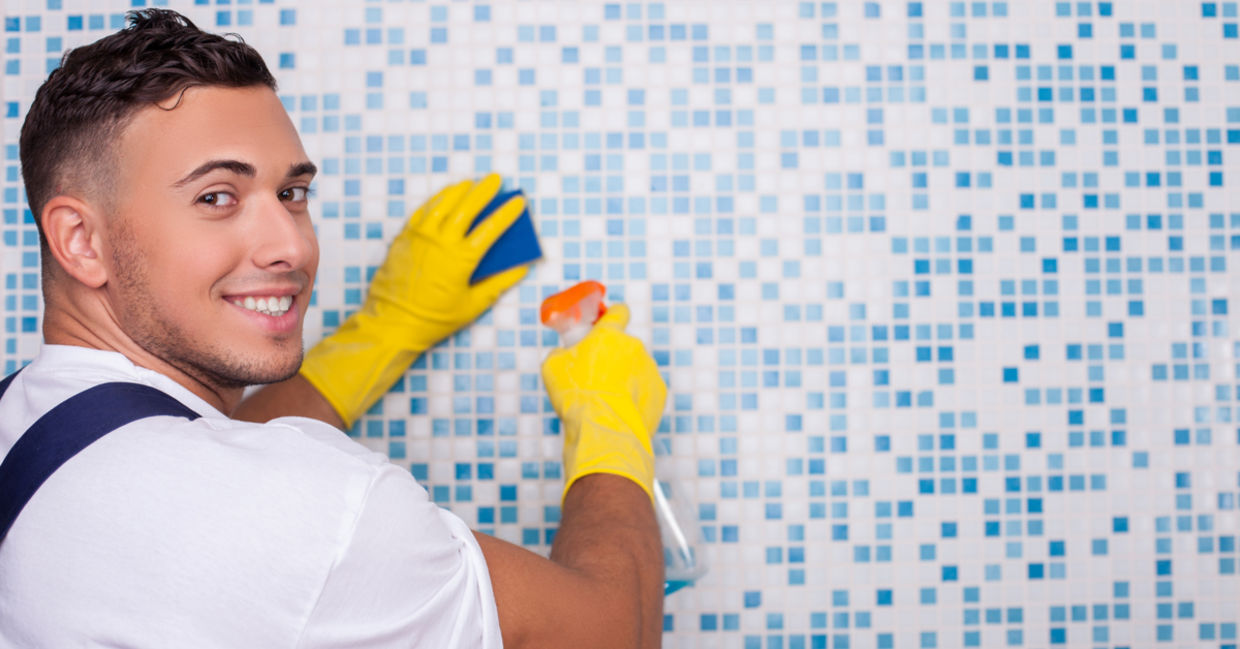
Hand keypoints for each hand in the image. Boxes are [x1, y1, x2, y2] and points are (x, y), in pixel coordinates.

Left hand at [300, 174, 527, 427]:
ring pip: (442, 204)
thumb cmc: (434, 318)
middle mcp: (441, 241)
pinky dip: (436, 200)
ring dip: (458, 190)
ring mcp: (421, 236)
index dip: (507, 213)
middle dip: (484, 191)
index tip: (518, 202)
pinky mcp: (405, 237)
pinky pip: (422, 211)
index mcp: (462, 259)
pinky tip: (443, 197)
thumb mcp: (473, 305)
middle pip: (467, 207)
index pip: (491, 228)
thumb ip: (498, 284)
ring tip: (470, 183)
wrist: (393, 322)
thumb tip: (520, 270)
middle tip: (495, 180)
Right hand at [541, 303, 667, 500]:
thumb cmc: (576, 397)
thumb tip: (565, 354)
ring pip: (635, 368)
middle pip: (624, 346)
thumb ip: (562, 352)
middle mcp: (635, 347)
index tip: (606, 324)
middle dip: (612, 356)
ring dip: (623, 378)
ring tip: (605, 400)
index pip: (619, 311)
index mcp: (611, 334)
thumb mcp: (552, 367)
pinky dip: (634, 397)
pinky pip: (644, 389)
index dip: (612, 316)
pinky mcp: (658, 392)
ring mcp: (650, 369)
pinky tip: (618, 411)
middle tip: (594, 375)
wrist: (602, 430)